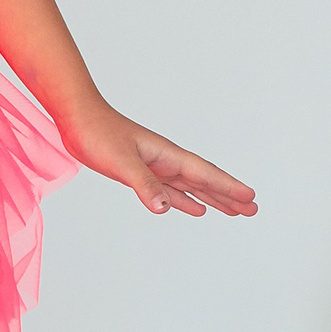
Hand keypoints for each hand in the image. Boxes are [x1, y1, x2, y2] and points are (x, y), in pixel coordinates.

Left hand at [62, 97, 256, 217]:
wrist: (77, 120)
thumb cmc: (98, 134)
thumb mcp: (122, 162)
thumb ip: (144, 184)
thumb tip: (164, 209)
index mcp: (167, 155)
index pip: (205, 174)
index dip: (228, 187)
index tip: (250, 198)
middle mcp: (166, 161)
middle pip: (205, 182)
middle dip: (229, 196)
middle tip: (252, 210)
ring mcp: (155, 167)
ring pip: (192, 187)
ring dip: (213, 199)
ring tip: (234, 212)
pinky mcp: (141, 174)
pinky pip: (171, 190)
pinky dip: (184, 200)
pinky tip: (195, 209)